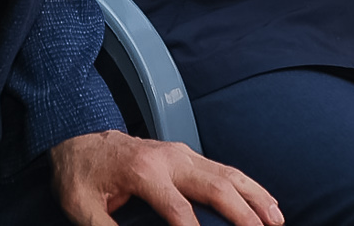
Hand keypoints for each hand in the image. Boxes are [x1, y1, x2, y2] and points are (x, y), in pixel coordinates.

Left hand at [49, 129, 282, 225]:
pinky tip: (264, 202)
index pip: (178, 210)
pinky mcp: (186, 155)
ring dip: (255, 196)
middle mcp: (168, 158)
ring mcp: (181, 153)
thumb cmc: (79, 174)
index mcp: (143, 171)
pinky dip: (248, 186)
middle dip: (242, 213)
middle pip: (215, 186)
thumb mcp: (81, 207)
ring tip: (277, 220)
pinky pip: (224, 169)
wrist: (76, 136)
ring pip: (227, 173)